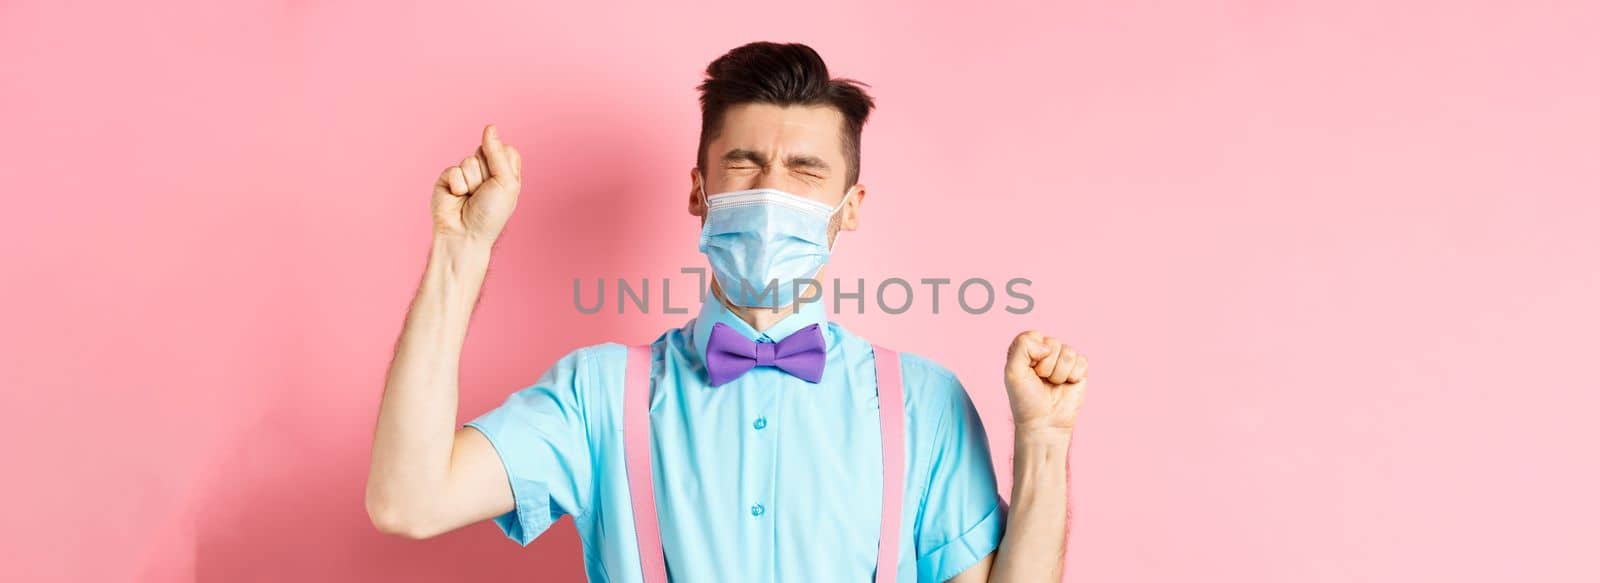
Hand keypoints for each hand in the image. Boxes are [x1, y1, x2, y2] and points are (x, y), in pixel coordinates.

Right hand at [432, 124, 521, 243]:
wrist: (464, 235)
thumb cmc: (490, 215)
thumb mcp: (505, 183)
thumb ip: (497, 154)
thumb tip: (490, 127)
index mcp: (505, 173)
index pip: (506, 150)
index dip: (502, 162)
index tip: (501, 182)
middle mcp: (486, 172)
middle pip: (486, 151)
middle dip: (486, 173)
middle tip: (484, 192)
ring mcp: (466, 174)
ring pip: (469, 160)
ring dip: (472, 182)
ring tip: (470, 198)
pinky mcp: (448, 178)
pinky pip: (454, 170)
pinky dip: (457, 185)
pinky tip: (457, 197)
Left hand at [1004, 331, 1087, 436]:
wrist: (1044, 423)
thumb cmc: (1025, 399)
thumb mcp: (1012, 372)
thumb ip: (1021, 346)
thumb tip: (1046, 346)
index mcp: (1027, 350)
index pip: (1034, 336)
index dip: (1032, 354)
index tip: (1028, 371)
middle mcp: (1046, 352)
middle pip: (1053, 343)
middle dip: (1046, 366)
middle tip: (1041, 381)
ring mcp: (1063, 361)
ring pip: (1068, 352)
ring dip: (1059, 373)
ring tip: (1052, 385)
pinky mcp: (1079, 370)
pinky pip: (1081, 361)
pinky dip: (1073, 376)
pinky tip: (1066, 385)